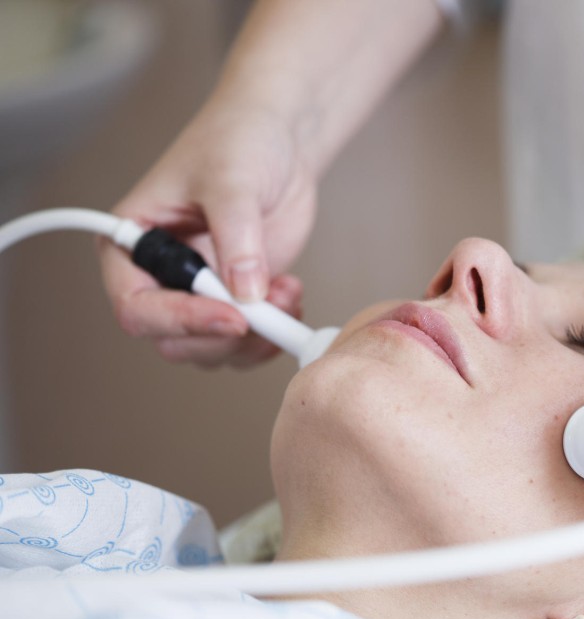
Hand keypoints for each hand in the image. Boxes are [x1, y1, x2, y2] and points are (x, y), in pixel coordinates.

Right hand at [99, 99, 316, 367]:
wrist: (279, 142)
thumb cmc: (237, 143)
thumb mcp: (232, 180)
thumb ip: (236, 236)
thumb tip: (246, 292)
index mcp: (131, 244)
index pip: (136, 307)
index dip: (181, 321)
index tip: (233, 317)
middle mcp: (160, 277)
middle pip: (175, 341)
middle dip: (225, 336)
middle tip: (269, 310)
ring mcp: (202, 292)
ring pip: (214, 350)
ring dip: (257, 337)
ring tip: (286, 292)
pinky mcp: (239, 298)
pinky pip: (248, 342)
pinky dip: (274, 331)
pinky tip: (291, 294)